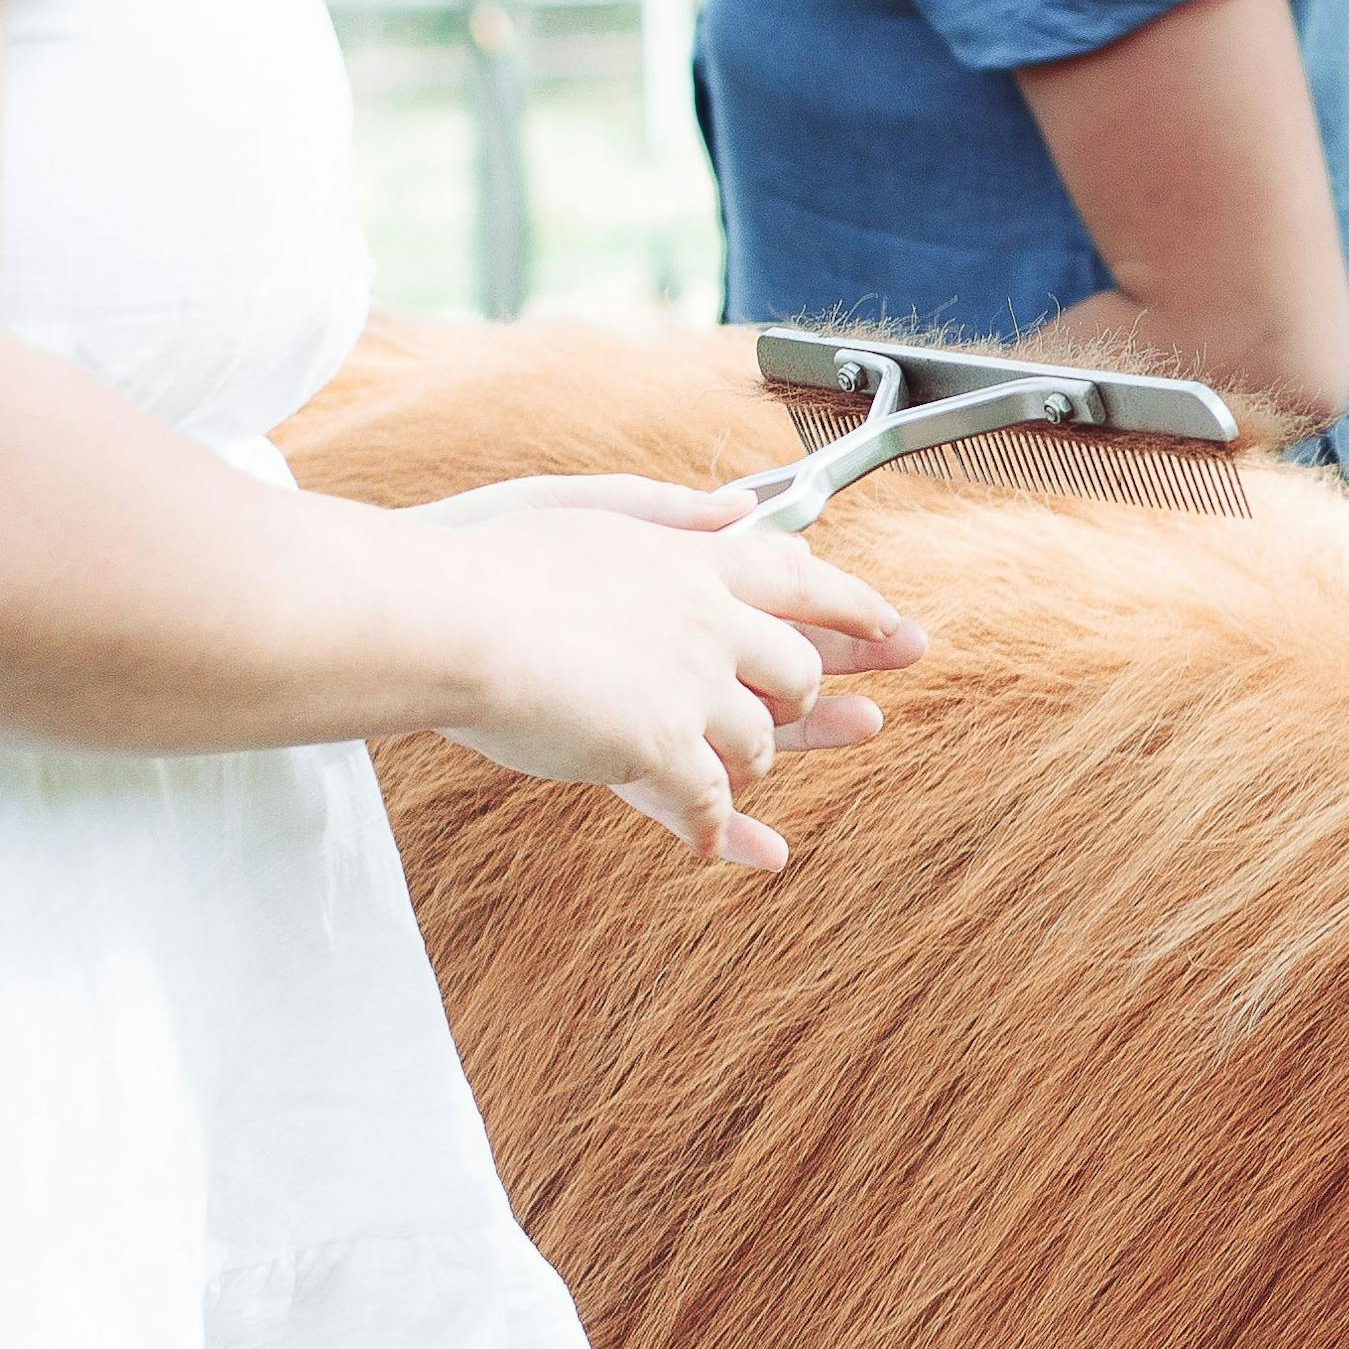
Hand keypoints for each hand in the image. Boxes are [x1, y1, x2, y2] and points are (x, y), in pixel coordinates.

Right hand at [429, 490, 929, 870]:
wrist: (446, 616)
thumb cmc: (486, 559)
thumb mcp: (584, 506)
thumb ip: (671, 511)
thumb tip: (741, 508)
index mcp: (690, 559)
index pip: (800, 580)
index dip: (857, 610)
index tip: (903, 632)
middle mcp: (706, 619)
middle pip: (795, 669)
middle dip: (813, 701)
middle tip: (839, 718)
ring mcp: (689, 686)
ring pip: (757, 742)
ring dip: (747, 767)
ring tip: (727, 784)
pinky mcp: (660, 745)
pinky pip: (706, 801)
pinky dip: (712, 827)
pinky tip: (711, 842)